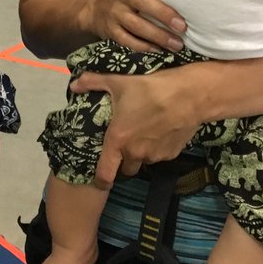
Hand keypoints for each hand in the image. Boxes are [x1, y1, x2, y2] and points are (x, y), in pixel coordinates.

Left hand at [69, 66, 199, 188]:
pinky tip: (162, 131)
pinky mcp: (172, 154)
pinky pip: (160, 156)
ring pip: (144, 161)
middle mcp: (135, 153)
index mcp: (118, 140)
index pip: (105, 173)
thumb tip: (74, 84)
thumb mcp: (118, 81)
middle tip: (126, 142)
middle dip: (124, 160)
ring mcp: (155, 156)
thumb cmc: (150, 88)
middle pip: (126, 169)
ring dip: (142, 153)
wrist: (189, 95)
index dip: (100, 181)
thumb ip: (93, 83)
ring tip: (146, 132)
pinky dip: (158, 148)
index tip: (100, 182)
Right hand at [85, 0, 185, 52]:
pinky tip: (159, 50)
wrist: (95, 10)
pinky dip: (144, 47)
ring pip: (137, 25)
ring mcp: (115, 13)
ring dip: (158, 36)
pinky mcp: (111, 31)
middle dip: (163, 14)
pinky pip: (128, 41)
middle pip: (142, 2)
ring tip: (177, 44)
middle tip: (182, 26)